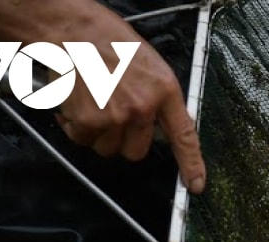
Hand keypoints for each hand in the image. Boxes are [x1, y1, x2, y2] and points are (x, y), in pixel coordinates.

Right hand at [51, 9, 204, 193]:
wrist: (71, 29)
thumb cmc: (107, 41)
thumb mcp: (148, 65)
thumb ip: (156, 98)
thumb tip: (158, 127)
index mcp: (164, 91)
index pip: (184, 136)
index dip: (191, 164)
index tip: (196, 184)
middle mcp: (143, 107)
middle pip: (135, 152)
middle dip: (122, 140)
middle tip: (110, 114)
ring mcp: (116, 116)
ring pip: (107, 148)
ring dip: (97, 133)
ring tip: (92, 101)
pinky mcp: (89, 120)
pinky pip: (82, 139)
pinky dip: (75, 126)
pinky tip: (76, 101)